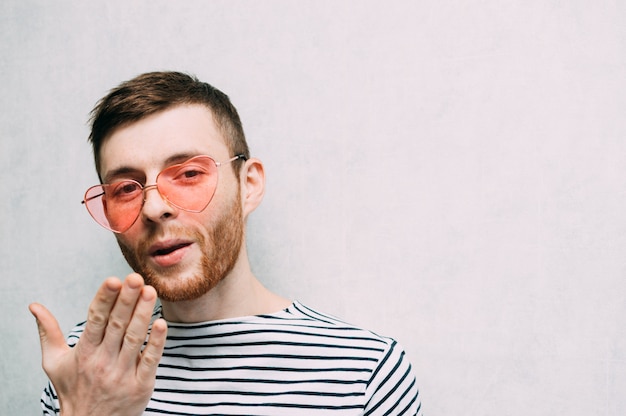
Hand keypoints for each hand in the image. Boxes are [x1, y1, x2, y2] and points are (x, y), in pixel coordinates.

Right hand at [29, 273, 167, 415]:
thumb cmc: (72, 389)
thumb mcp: (54, 362)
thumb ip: (48, 331)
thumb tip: (34, 305)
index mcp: (83, 353)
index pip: (95, 320)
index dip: (104, 299)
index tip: (113, 280)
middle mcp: (102, 362)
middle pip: (117, 325)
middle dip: (126, 300)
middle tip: (135, 278)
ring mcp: (122, 374)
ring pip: (135, 339)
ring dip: (143, 314)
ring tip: (150, 291)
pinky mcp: (140, 385)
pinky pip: (150, 361)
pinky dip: (156, 342)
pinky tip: (161, 323)